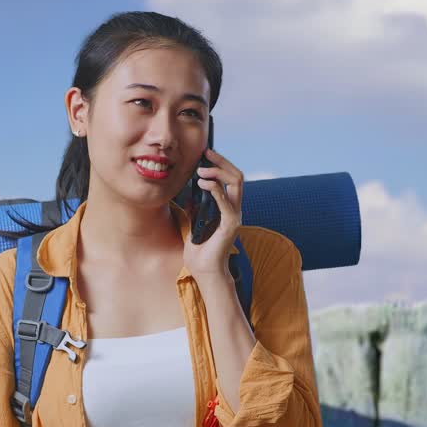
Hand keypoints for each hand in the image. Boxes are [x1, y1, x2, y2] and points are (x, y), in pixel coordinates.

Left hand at [182, 147, 243, 277]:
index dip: (220, 165)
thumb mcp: (193, 225)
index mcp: (227, 209)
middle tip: (206, 154)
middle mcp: (234, 210)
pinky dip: (216, 189)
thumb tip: (190, 194)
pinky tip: (203, 183)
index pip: (230, 179)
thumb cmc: (200, 253)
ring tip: (201, 171)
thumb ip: (195, 210)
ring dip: (219, 172)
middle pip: (236, 177)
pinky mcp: (230, 224)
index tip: (205, 156)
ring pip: (236, 183)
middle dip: (222, 162)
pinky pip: (226, 201)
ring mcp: (234, 216)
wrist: (204, 272)